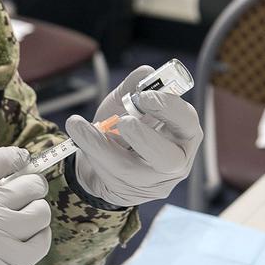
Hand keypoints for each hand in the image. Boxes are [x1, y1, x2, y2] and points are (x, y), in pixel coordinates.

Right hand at [0, 147, 51, 264]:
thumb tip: (7, 185)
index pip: (1, 159)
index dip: (18, 158)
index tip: (23, 162)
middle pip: (30, 184)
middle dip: (31, 189)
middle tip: (25, 198)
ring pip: (40, 212)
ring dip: (36, 214)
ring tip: (24, 222)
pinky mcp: (10, 262)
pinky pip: (41, 241)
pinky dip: (38, 238)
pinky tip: (26, 240)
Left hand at [66, 66, 202, 207]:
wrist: (104, 158)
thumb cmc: (124, 126)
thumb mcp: (127, 102)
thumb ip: (136, 86)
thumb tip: (146, 73)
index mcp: (183, 130)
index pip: (186, 120)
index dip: (167, 108)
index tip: (144, 96)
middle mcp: (176, 159)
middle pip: (168, 158)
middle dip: (144, 138)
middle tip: (124, 121)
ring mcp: (154, 180)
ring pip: (131, 170)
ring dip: (103, 146)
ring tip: (83, 126)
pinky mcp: (130, 191)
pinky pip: (109, 175)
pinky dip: (91, 151)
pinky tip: (78, 133)